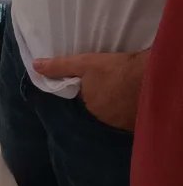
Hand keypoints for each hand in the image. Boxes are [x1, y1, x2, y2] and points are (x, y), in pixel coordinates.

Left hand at [32, 50, 148, 131]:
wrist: (150, 77)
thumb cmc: (115, 69)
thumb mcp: (83, 63)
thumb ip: (59, 66)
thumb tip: (35, 66)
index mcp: (89, 106)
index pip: (81, 100)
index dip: (83, 90)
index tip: (89, 81)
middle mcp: (104, 119)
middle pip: (97, 107)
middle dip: (98, 96)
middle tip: (105, 81)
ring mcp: (122, 122)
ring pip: (112, 111)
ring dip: (112, 102)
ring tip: (116, 87)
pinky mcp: (137, 122)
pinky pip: (127, 115)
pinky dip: (125, 107)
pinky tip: (128, 95)